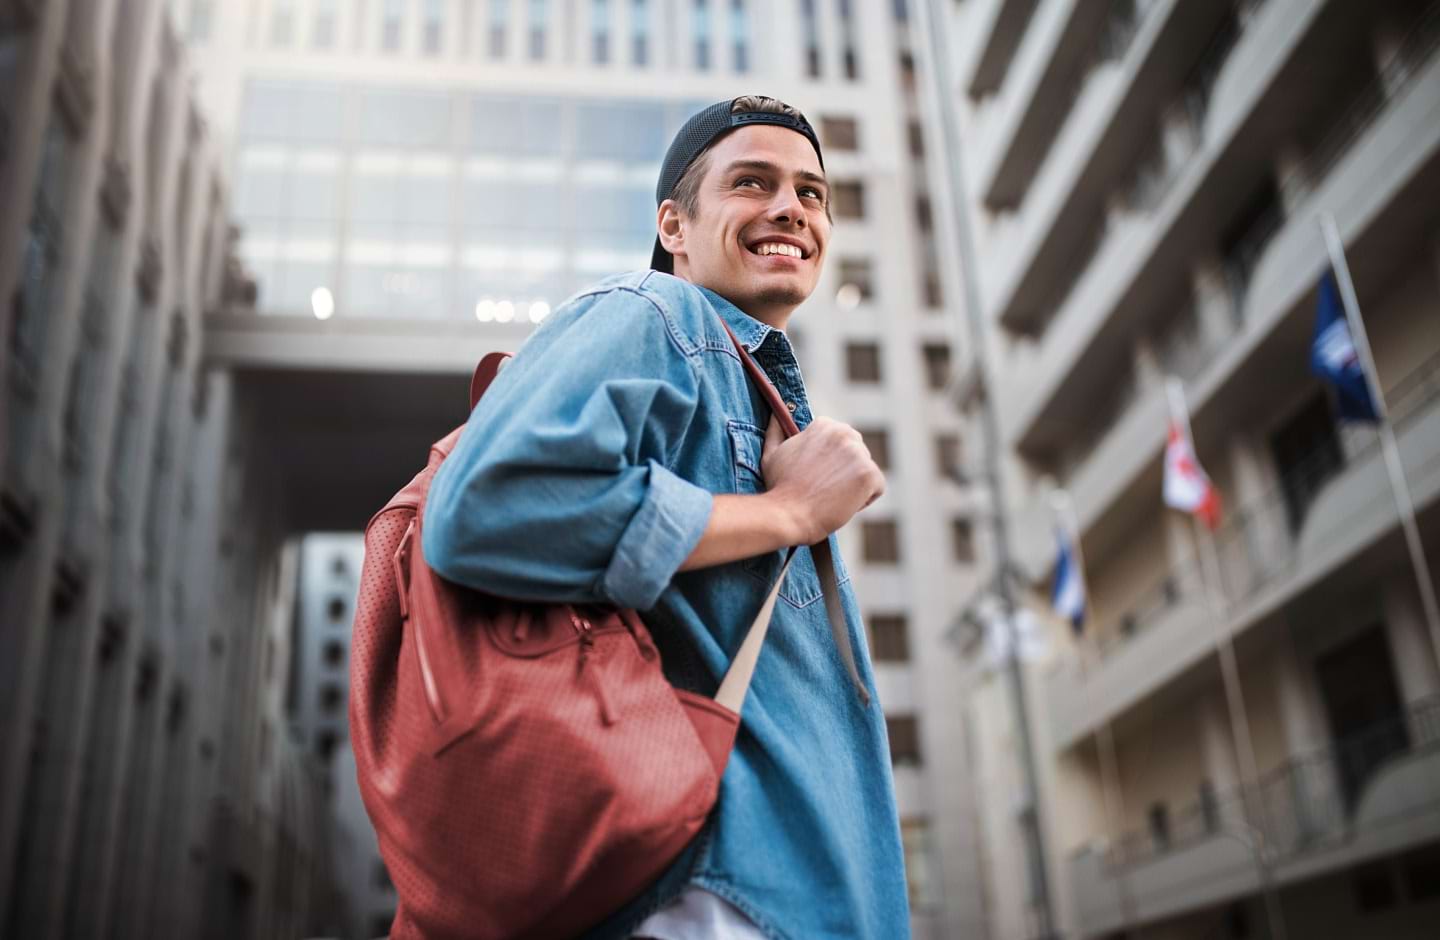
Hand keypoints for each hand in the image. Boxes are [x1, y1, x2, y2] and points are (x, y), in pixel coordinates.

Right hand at [761, 415, 884, 544]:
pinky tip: (842, 503)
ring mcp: (859, 453)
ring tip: (831, 497)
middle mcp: (844, 433)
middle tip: (824, 488)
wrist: (789, 514)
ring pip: (866, 470)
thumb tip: (775, 416)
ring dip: (853, 485)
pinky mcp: (870, 474)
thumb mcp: (772, 454)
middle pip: (857, 453)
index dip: (831, 461)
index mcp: (825, 425)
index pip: (841, 440)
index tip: (817, 475)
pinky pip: (877, 487)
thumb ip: (776, 431)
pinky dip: (864, 499)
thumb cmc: (779, 488)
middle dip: (845, 471)